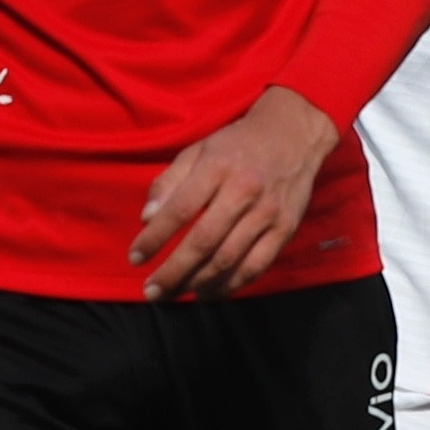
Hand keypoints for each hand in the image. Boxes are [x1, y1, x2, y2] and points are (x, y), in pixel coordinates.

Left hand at [132, 86, 339, 298]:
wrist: (294, 134)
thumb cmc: (238, 143)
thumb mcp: (198, 150)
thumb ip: (169, 182)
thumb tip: (147, 218)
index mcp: (217, 168)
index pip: (179, 210)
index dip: (154, 238)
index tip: (135, 258)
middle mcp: (244, 192)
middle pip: (204, 242)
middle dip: (174, 271)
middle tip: (152, 291)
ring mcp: (268, 213)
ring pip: (230, 259)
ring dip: (199, 283)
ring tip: (177, 294)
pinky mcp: (285, 229)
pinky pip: (257, 265)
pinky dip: (232, 284)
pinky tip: (211, 293)